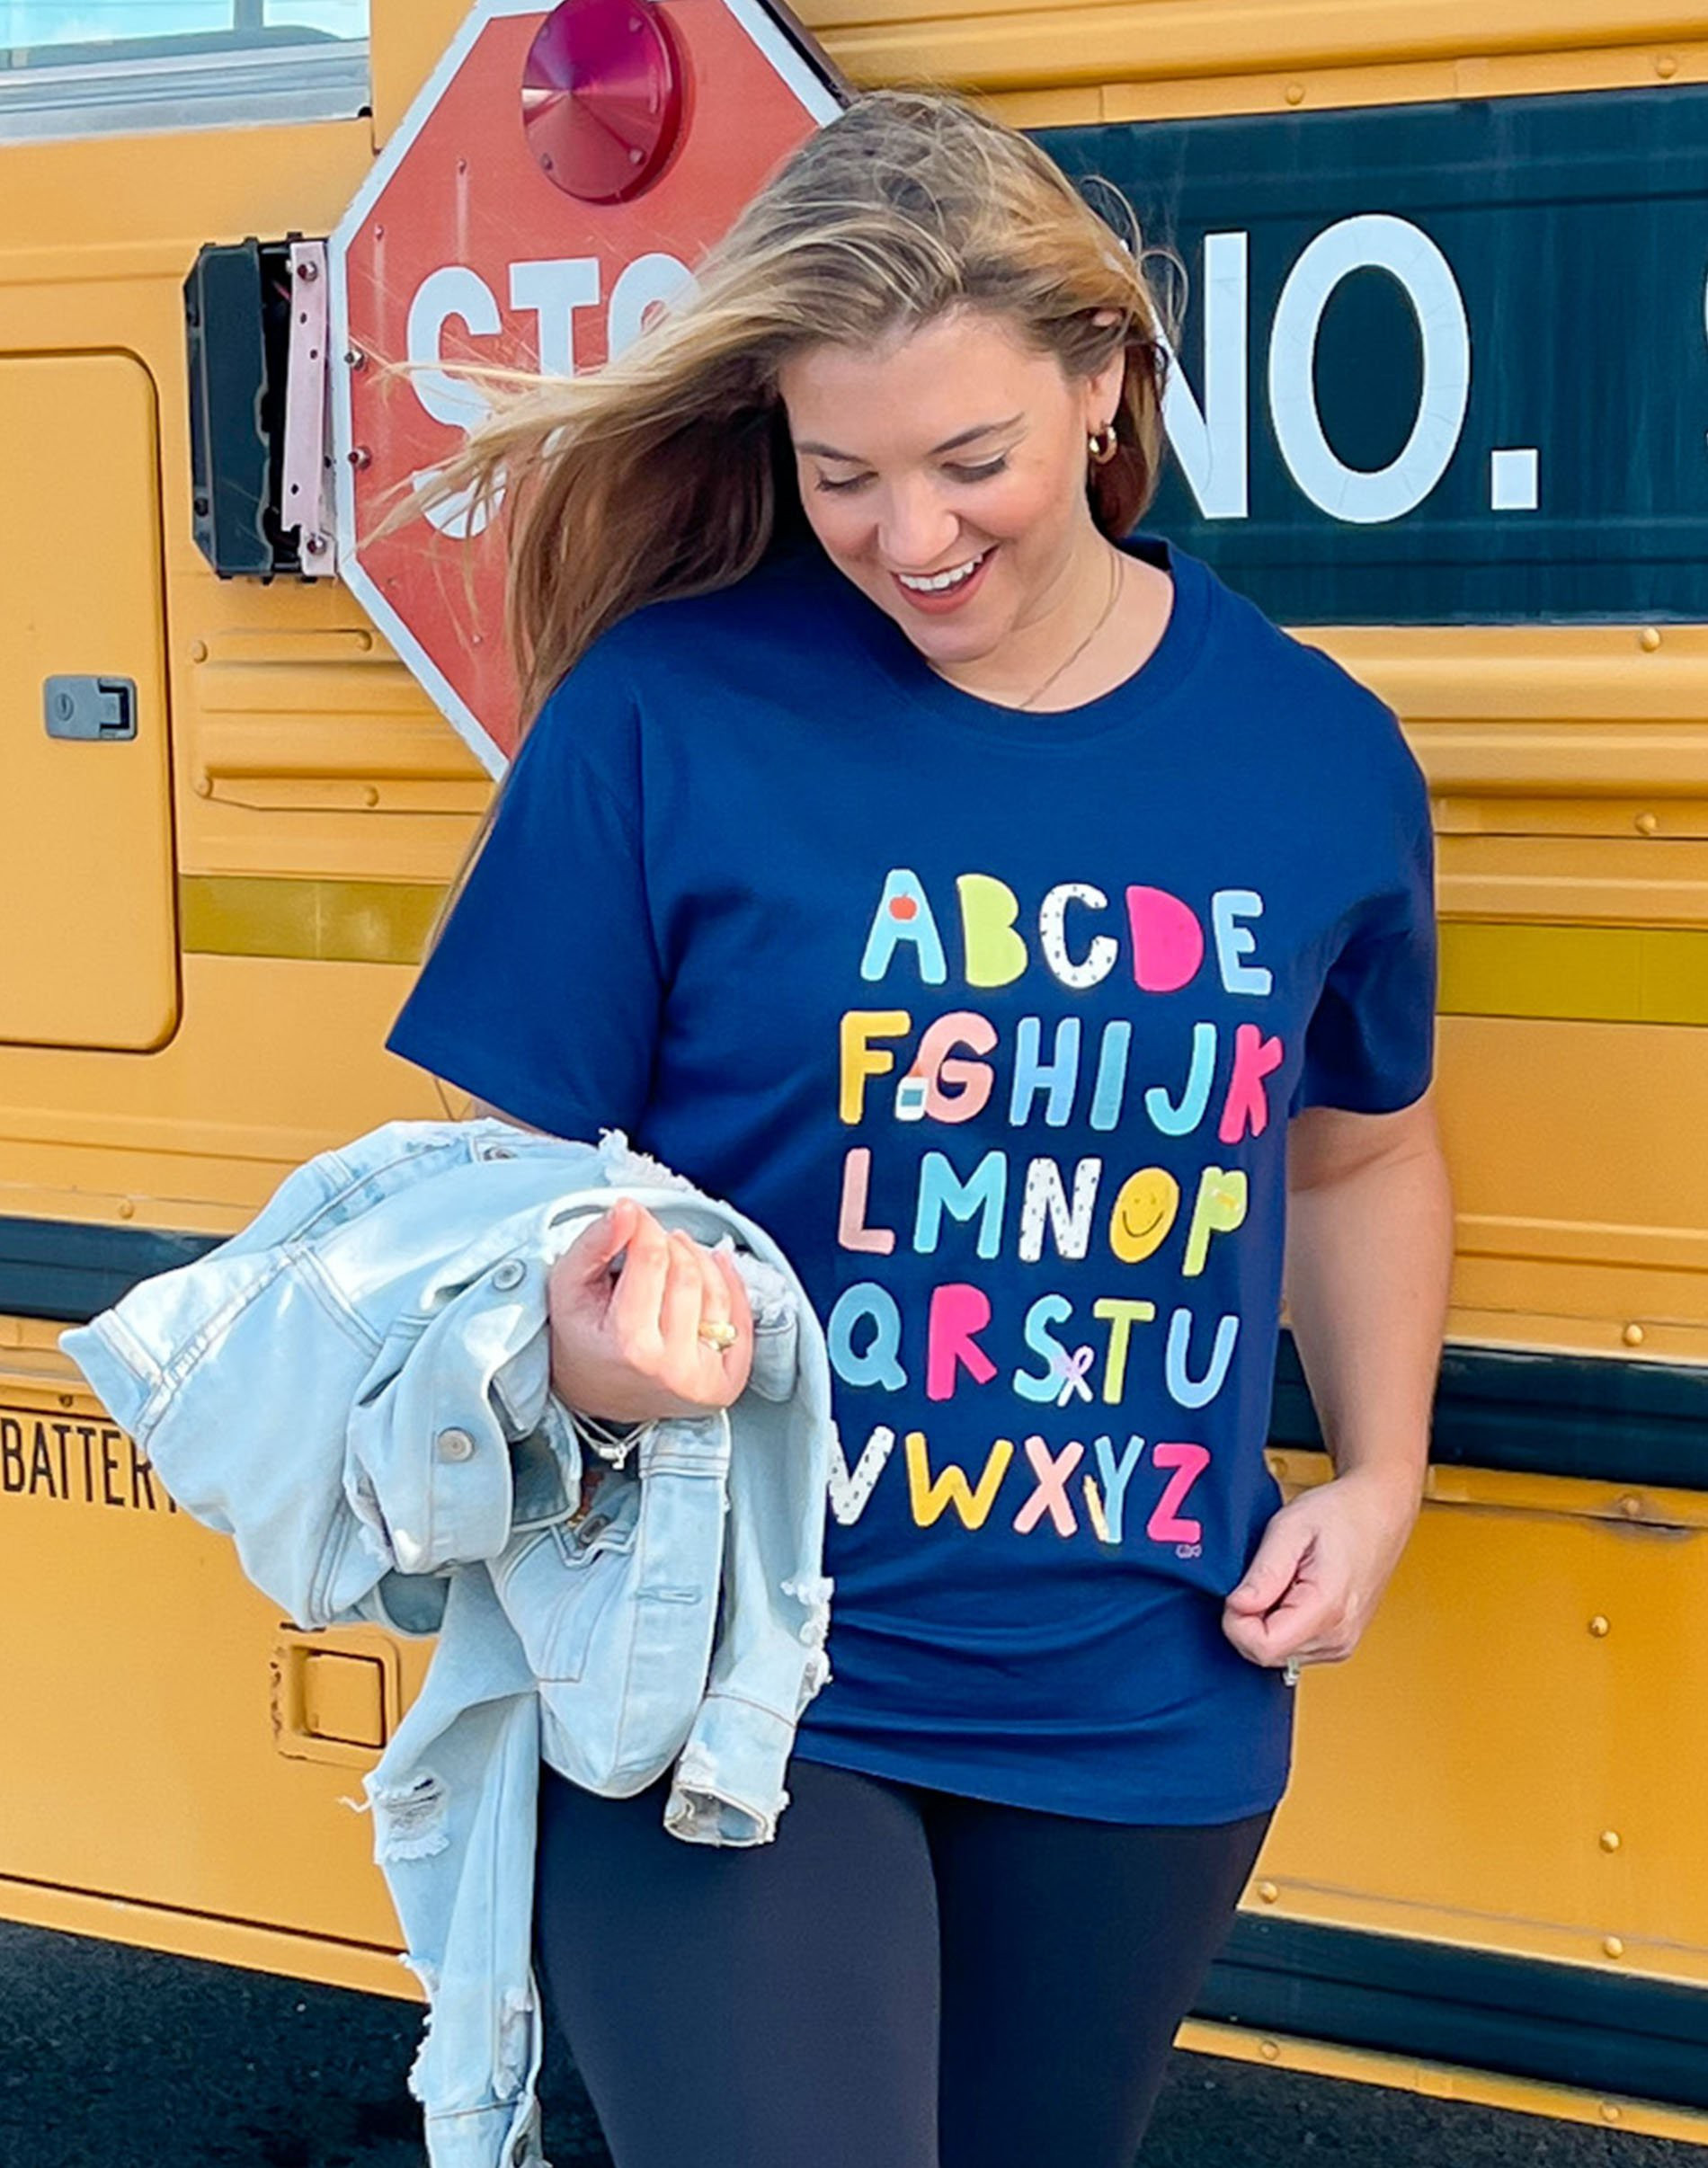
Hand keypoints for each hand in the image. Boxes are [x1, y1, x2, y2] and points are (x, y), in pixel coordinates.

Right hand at [546, 1196, 753, 1422]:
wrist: (597, 1392)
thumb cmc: (580, 1340)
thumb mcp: (568, 1288)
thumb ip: (594, 1243)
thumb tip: (628, 1210)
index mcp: (628, 1344)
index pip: (653, 1259)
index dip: (645, 1227)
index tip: (635, 1217)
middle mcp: (671, 1367)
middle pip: (687, 1273)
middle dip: (670, 1245)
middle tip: (650, 1243)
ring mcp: (703, 1378)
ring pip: (716, 1290)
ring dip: (699, 1259)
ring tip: (675, 1255)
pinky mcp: (726, 1383)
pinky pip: (742, 1320)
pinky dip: (731, 1284)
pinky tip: (714, 1267)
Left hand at [1221, 1467, 1421, 1672]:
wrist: (1379, 1512)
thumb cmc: (1340, 1513)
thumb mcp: (1290, 1528)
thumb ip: (1264, 1573)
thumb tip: (1238, 1606)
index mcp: (1327, 1609)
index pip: (1262, 1648)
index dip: (1236, 1621)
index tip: (1240, 1590)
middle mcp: (1338, 1637)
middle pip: (1267, 1654)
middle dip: (1248, 1621)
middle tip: (1262, 1580)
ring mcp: (1342, 1644)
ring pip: (1277, 1655)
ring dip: (1265, 1622)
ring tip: (1284, 1581)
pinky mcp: (1339, 1643)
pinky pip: (1293, 1648)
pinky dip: (1281, 1624)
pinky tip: (1292, 1593)